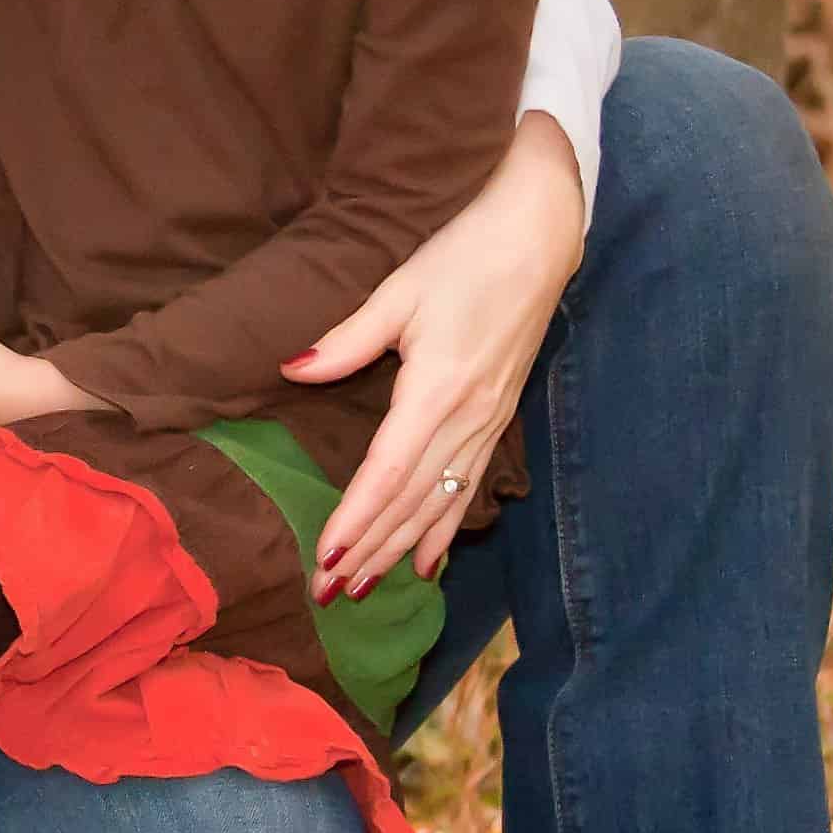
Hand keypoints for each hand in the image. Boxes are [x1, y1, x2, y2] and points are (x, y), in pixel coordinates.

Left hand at [284, 113, 584, 588]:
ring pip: (438, 503)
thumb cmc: (464, 255)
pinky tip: (427, 565)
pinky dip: (443, 529)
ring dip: (400, 549)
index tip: (326, 558)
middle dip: (371, 551)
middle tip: (330, 595)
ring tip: (366, 591)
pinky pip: (467, 488)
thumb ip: (347, 340)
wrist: (539, 238)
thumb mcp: (399, 290)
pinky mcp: (498, 418)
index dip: (357, 519)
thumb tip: (292, 368)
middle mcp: (467, 417)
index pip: (389, 472)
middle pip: (412, 501)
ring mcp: (488, 422)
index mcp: (437, 388)